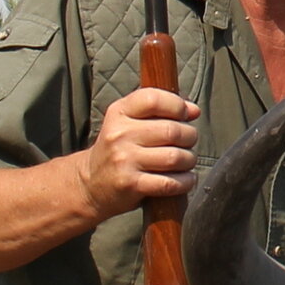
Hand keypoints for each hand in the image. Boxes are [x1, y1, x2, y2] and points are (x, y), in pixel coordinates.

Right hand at [75, 84, 197, 222]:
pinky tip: (184, 179)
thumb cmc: (118, 150)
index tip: (186, 115)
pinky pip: (170, 183)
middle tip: (187, 143)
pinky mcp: (131, 184)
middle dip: (189, 137)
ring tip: (185, 162)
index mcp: (119, 113)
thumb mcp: (128, 122)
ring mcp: (124, 160)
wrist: (90, 184)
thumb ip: (159, 112)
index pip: (153, 99)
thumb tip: (194, 110)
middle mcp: (119, 134)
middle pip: (172, 130)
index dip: (177, 106)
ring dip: (189, 160)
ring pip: (175, 157)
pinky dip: (185, 181)